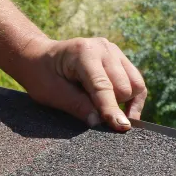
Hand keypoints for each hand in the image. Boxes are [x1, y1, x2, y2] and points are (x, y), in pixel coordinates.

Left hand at [17, 36, 147, 131]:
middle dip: (115, 106)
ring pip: (136, 84)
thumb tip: (100, 122)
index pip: (103, 87)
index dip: (111, 109)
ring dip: (127, 103)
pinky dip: (131, 98)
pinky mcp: (119, 58)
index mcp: (83, 53)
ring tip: (111, 115)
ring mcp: (113, 51)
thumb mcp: (52, 94)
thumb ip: (77, 106)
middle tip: (98, 118)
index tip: (121, 127)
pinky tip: (122, 110)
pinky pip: (136, 81)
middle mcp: (103, 48)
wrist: (39, 57)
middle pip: (124, 86)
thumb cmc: (41, 75)